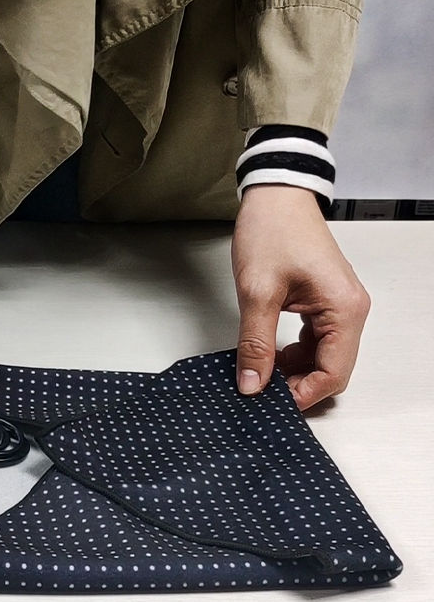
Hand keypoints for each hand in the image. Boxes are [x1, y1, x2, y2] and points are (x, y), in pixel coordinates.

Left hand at [231, 184, 370, 410]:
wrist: (275, 197)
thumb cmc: (273, 232)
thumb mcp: (257, 293)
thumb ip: (255, 343)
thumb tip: (252, 384)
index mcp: (344, 309)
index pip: (334, 372)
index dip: (304, 394)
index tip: (272, 403)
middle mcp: (349, 310)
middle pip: (332, 368)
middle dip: (299, 384)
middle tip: (262, 391)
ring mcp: (337, 306)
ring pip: (322, 356)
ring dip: (294, 369)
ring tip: (261, 372)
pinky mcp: (322, 302)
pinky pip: (314, 340)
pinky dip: (293, 352)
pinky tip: (269, 354)